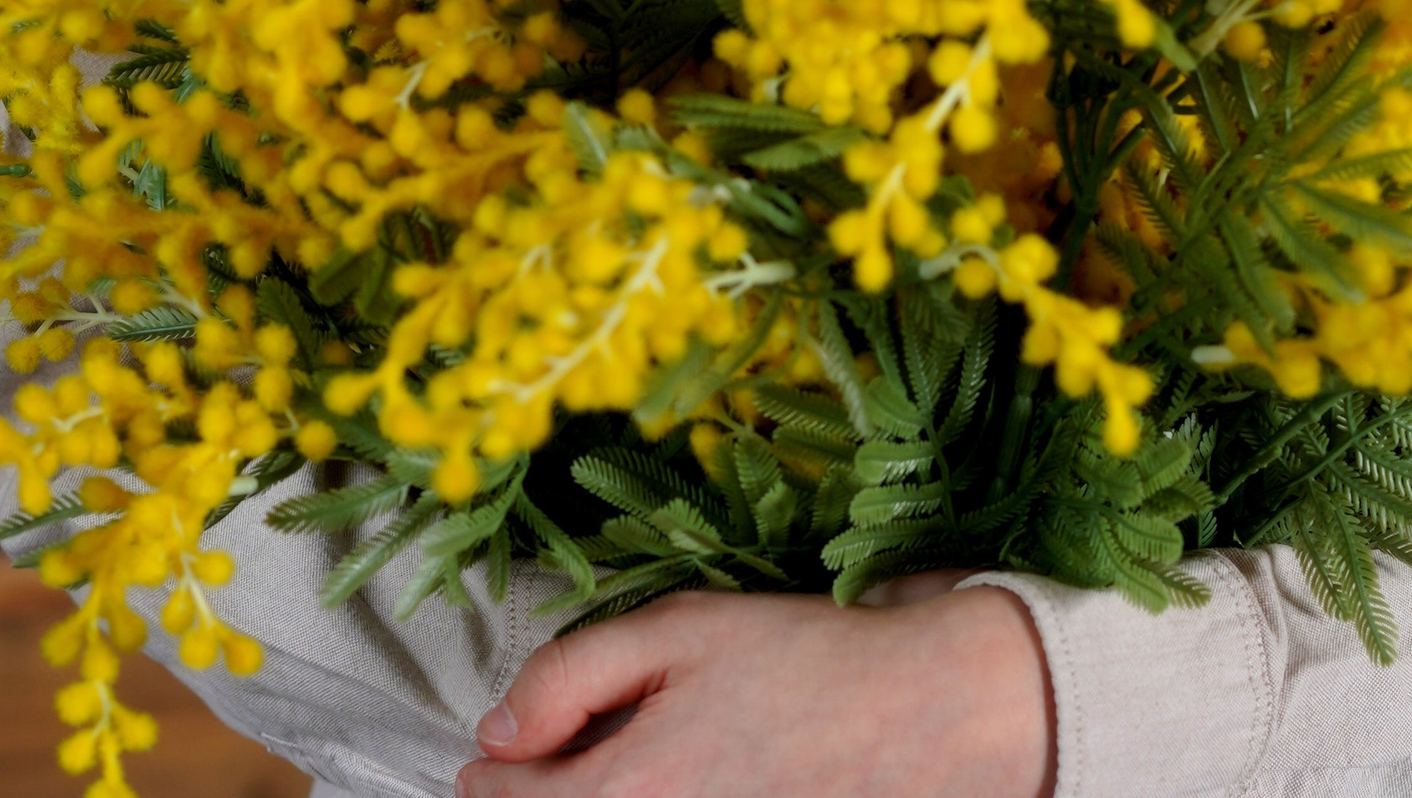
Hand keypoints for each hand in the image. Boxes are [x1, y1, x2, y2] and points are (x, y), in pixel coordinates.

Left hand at [455, 578, 1055, 797]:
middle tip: (525, 771)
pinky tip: (661, 784)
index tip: (491, 755)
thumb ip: (572, 673)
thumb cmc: (806, 661)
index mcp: (631, 788)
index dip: (493, 774)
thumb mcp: (684, 629)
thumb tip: (496, 729)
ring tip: (595, 780)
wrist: (920, 712)